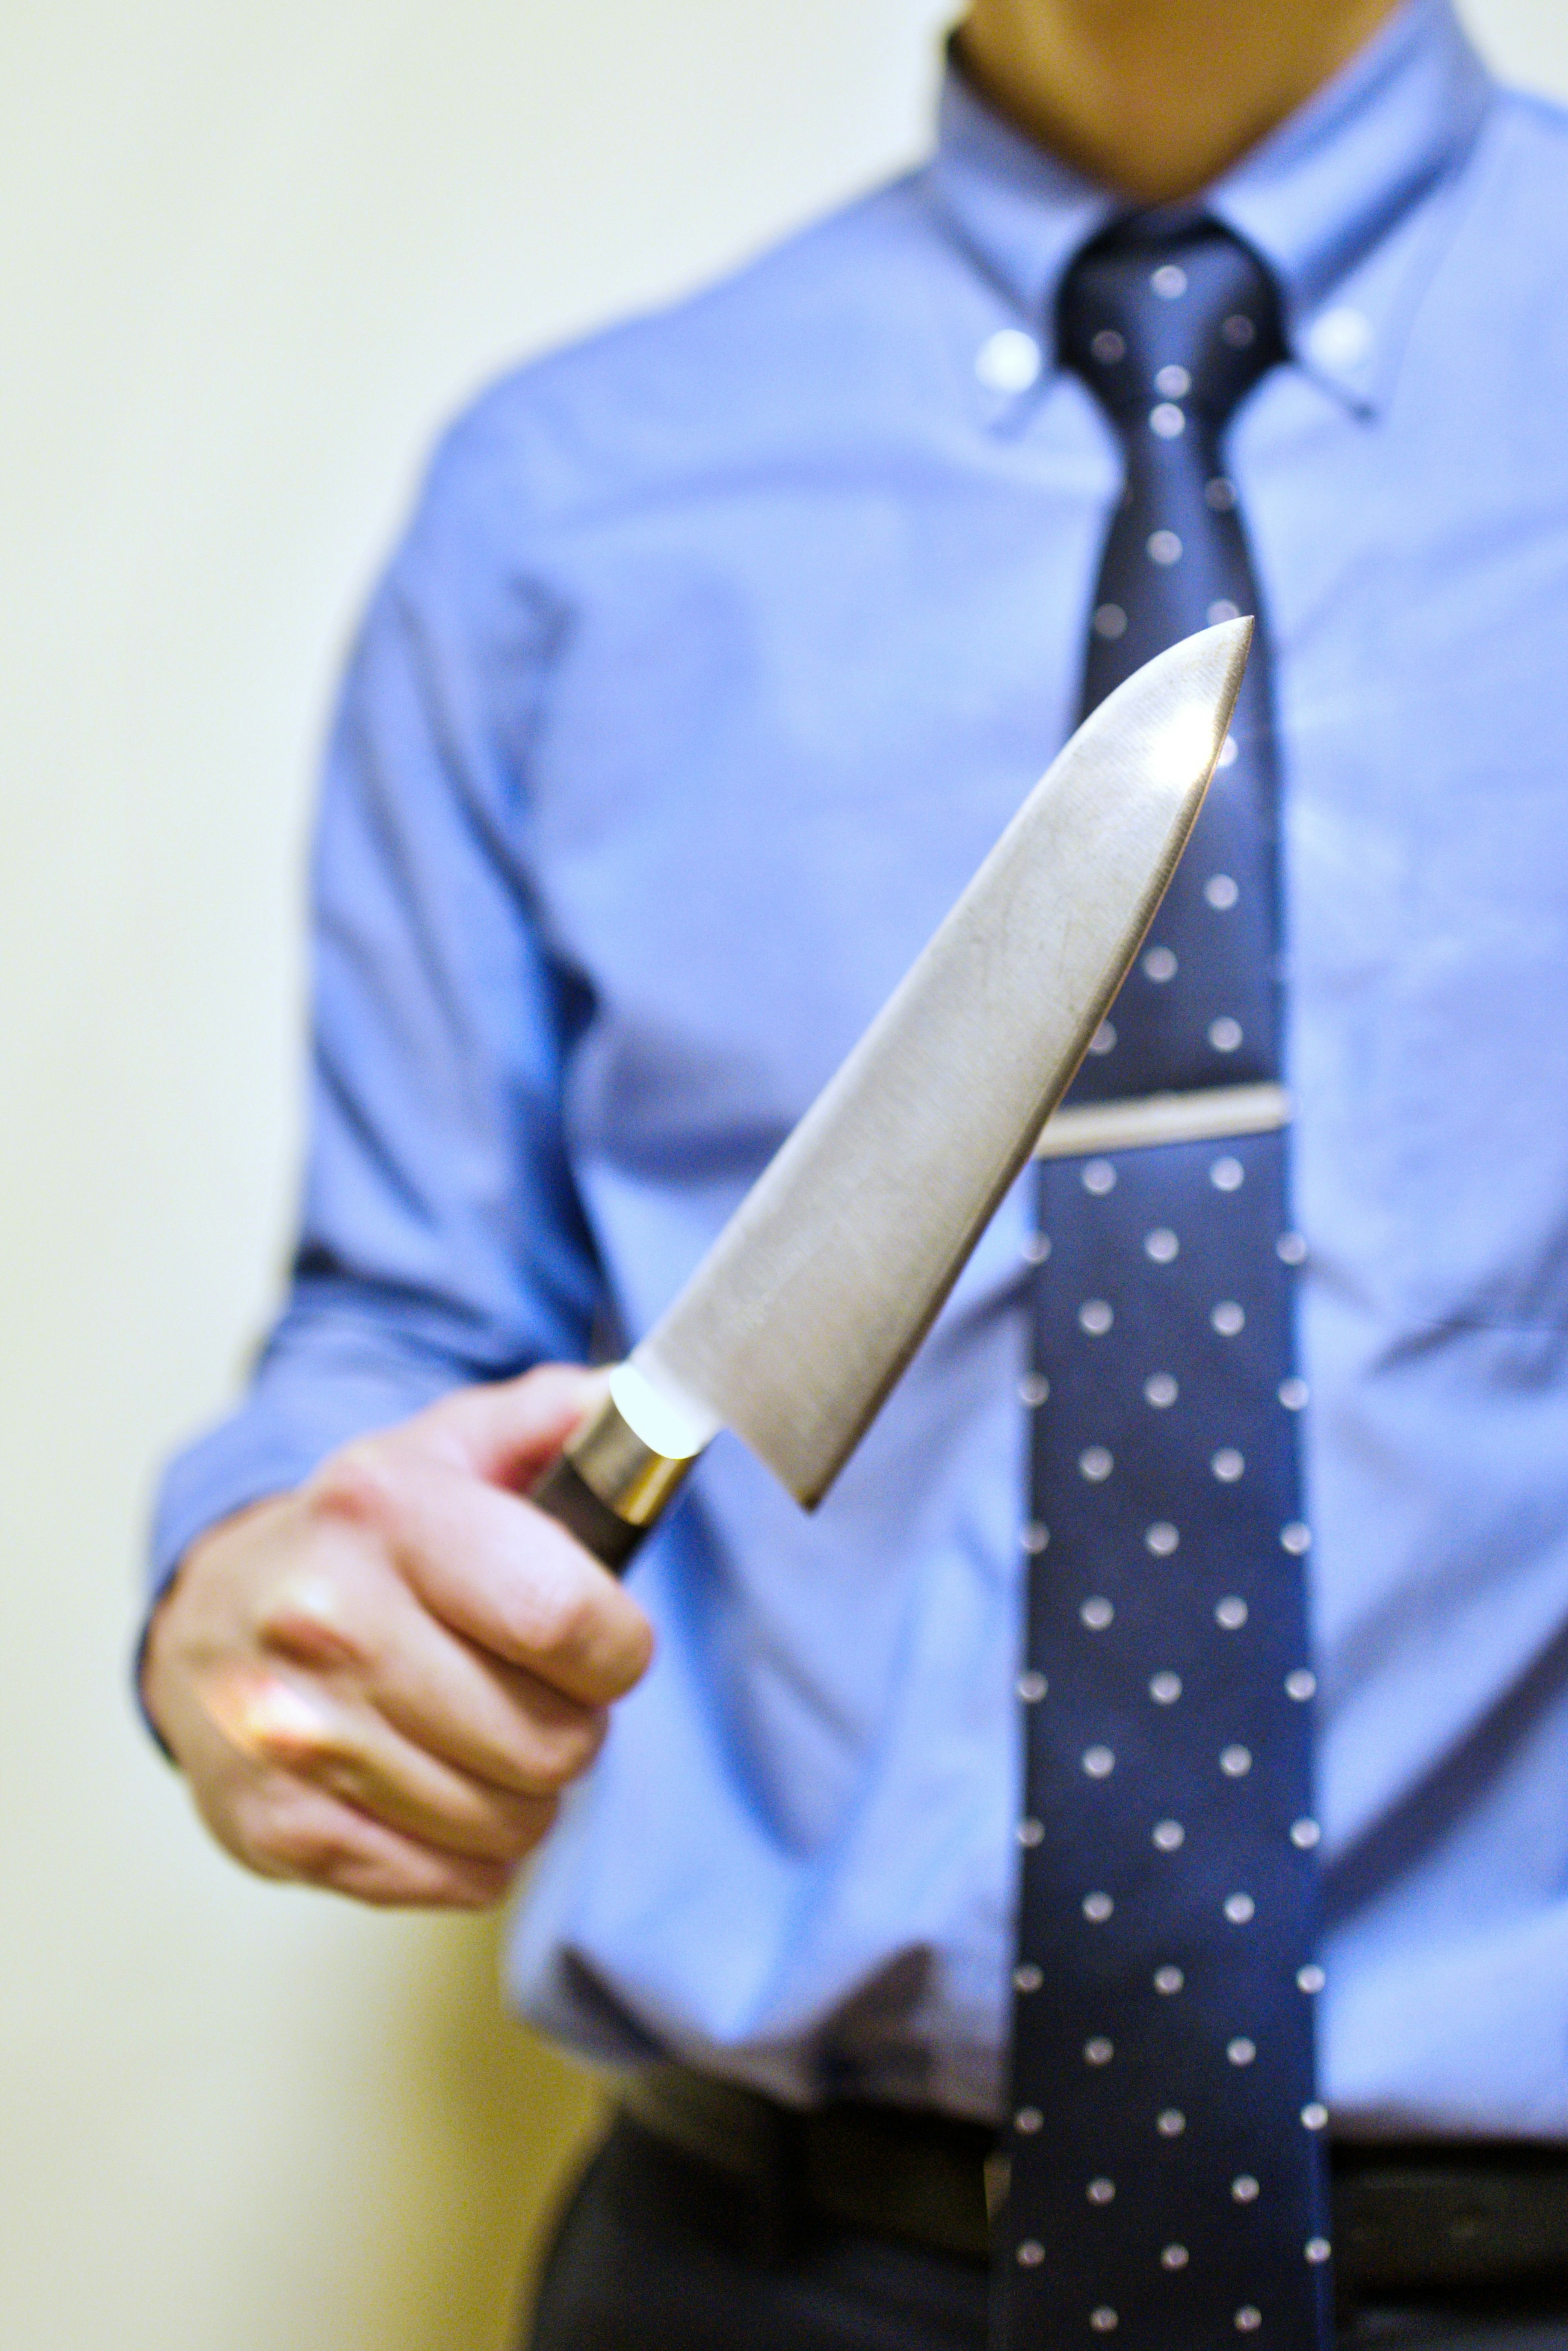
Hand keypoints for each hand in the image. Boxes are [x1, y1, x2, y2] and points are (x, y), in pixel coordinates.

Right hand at [141, 1367, 653, 1907]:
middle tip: (538, 1693)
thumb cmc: (360, 1539)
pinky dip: (469, 1853)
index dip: (617, 1648)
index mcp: (384, 1515)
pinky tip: (440, 1788)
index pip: (560, 1617)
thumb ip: (555, 1417)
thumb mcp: (450, 1446)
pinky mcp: (279, 1828)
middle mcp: (328, 1622)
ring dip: (525, 1793)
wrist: (209, 1617)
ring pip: (508, 1822)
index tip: (605, 1643)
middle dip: (573, 1726)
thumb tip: (640, 1403)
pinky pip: (450, 1882)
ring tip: (486, 1737)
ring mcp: (295, 1735)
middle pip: (548, 1741)